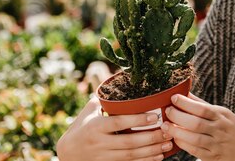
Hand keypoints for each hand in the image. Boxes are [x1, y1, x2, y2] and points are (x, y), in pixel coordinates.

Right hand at [56, 96, 173, 160]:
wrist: (66, 154)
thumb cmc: (80, 128)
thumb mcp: (88, 112)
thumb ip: (103, 99)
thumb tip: (119, 80)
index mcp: (95, 127)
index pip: (119, 123)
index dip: (138, 120)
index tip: (156, 116)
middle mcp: (99, 143)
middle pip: (129, 142)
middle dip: (151, 138)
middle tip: (168, 130)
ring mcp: (103, 157)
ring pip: (131, 155)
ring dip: (152, 151)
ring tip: (168, 144)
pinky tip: (158, 157)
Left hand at [162, 93, 234, 160]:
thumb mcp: (224, 113)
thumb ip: (204, 105)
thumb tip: (186, 94)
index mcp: (223, 116)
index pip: (202, 108)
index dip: (186, 103)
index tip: (174, 98)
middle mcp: (220, 129)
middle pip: (196, 123)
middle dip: (178, 117)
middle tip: (167, 111)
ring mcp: (217, 144)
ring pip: (194, 138)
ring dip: (177, 132)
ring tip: (166, 126)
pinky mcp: (214, 157)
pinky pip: (196, 151)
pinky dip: (184, 145)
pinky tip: (176, 139)